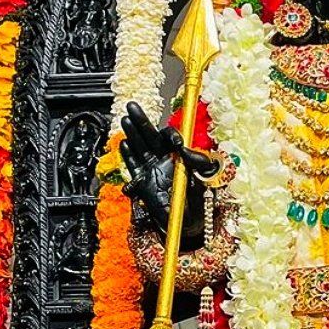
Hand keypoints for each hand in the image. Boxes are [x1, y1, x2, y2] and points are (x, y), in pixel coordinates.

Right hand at [120, 100, 219, 241]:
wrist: (188, 222)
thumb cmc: (199, 200)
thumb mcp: (203, 179)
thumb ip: (198, 162)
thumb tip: (186, 149)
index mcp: (178, 155)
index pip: (170, 137)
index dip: (171, 136)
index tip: (178, 144)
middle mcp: (163, 158)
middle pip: (150, 135)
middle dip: (142, 120)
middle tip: (133, 106)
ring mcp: (152, 168)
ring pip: (140, 146)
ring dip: (133, 133)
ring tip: (126, 120)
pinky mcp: (143, 182)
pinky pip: (134, 166)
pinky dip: (128, 155)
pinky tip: (125, 143)